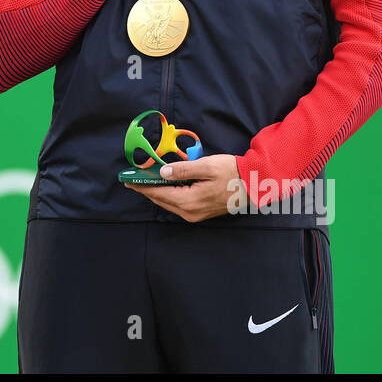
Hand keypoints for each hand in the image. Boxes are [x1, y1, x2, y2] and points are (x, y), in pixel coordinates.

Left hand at [123, 154, 246, 222]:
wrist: (253, 184)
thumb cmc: (231, 172)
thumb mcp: (206, 166)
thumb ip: (182, 170)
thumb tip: (162, 172)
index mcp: (189, 201)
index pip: (158, 193)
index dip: (142, 185)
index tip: (128, 180)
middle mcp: (190, 212)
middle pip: (161, 200)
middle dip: (147, 189)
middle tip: (134, 179)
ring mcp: (195, 215)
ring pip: (169, 203)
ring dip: (157, 192)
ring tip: (145, 181)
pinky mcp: (200, 213)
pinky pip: (178, 204)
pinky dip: (168, 195)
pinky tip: (165, 186)